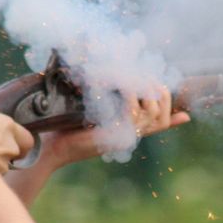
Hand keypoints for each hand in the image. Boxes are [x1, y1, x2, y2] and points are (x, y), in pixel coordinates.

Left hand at [38, 86, 190, 169]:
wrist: (51, 147)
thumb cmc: (67, 127)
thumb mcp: (91, 110)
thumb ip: (107, 99)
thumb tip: (113, 83)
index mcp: (130, 131)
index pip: (163, 122)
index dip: (171, 105)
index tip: (165, 90)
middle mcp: (131, 135)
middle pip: (162, 114)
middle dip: (157, 89)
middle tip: (140, 75)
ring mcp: (125, 136)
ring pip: (152, 110)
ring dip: (142, 87)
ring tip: (125, 77)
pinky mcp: (115, 134)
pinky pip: (132, 110)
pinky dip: (127, 93)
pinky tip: (113, 84)